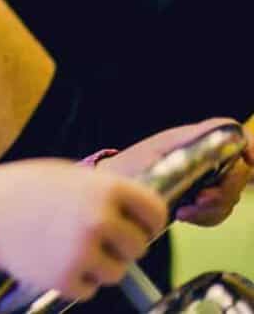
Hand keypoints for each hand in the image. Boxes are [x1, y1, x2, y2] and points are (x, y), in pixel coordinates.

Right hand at [0, 160, 167, 301]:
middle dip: (122, 245)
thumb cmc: (25, 190)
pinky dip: (77, 281)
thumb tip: (140, 216)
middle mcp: (99, 220)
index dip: (148, 221)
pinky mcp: (66, 279)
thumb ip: (106, 193)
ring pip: (118, 272)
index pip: (155, 212)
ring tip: (70, 248)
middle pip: (139, 247)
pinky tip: (55, 260)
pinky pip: (91, 290)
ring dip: (100, 265)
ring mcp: (83, 252)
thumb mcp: (70, 176)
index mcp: (105, 189)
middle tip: (95, 237)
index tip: (137, 225)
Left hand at [98, 118, 252, 225]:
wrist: (110, 192)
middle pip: (239, 171)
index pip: (233, 133)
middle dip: (225, 190)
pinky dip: (205, 217)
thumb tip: (225, 132)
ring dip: (213, 208)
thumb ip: (190, 139)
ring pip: (230, 195)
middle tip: (200, 200)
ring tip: (185, 211)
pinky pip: (216, 212)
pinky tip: (184, 215)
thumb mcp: (157, 148)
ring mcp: (203, 180)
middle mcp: (204, 158)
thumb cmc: (130, 165)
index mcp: (194, 140)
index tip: (250, 161)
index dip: (249, 145)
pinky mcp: (196, 200)